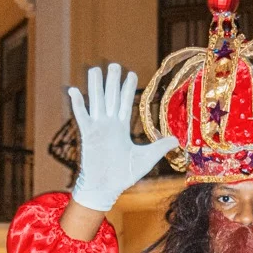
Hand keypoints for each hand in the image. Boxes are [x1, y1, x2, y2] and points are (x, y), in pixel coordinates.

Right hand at [68, 63, 179, 211]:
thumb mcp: (147, 158)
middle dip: (112, 81)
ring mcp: (97, 128)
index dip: (127, 88)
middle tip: (114, 64)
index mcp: (121, 128)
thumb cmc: (124, 175)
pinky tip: (75, 90)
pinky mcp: (87, 135)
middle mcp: (109, 125)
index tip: (130, 73)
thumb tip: (177, 139)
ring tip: (94, 70)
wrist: (106, 188)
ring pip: (96, 102)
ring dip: (95, 86)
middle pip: (110, 97)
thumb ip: (160, 147)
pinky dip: (78, 104)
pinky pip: (82, 116)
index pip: (125, 103)